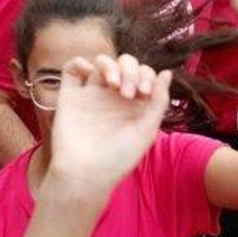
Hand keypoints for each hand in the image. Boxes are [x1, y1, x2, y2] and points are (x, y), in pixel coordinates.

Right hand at [46, 54, 168, 197]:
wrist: (85, 174)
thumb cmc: (118, 159)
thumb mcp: (146, 131)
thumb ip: (158, 101)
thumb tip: (167, 73)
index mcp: (133, 104)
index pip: (143, 74)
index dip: (146, 75)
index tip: (144, 93)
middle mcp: (112, 97)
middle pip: (124, 63)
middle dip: (130, 70)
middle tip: (128, 93)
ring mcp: (90, 95)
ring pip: (101, 62)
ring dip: (110, 65)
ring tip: (113, 84)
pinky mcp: (70, 96)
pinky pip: (71, 69)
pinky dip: (79, 62)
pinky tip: (88, 71)